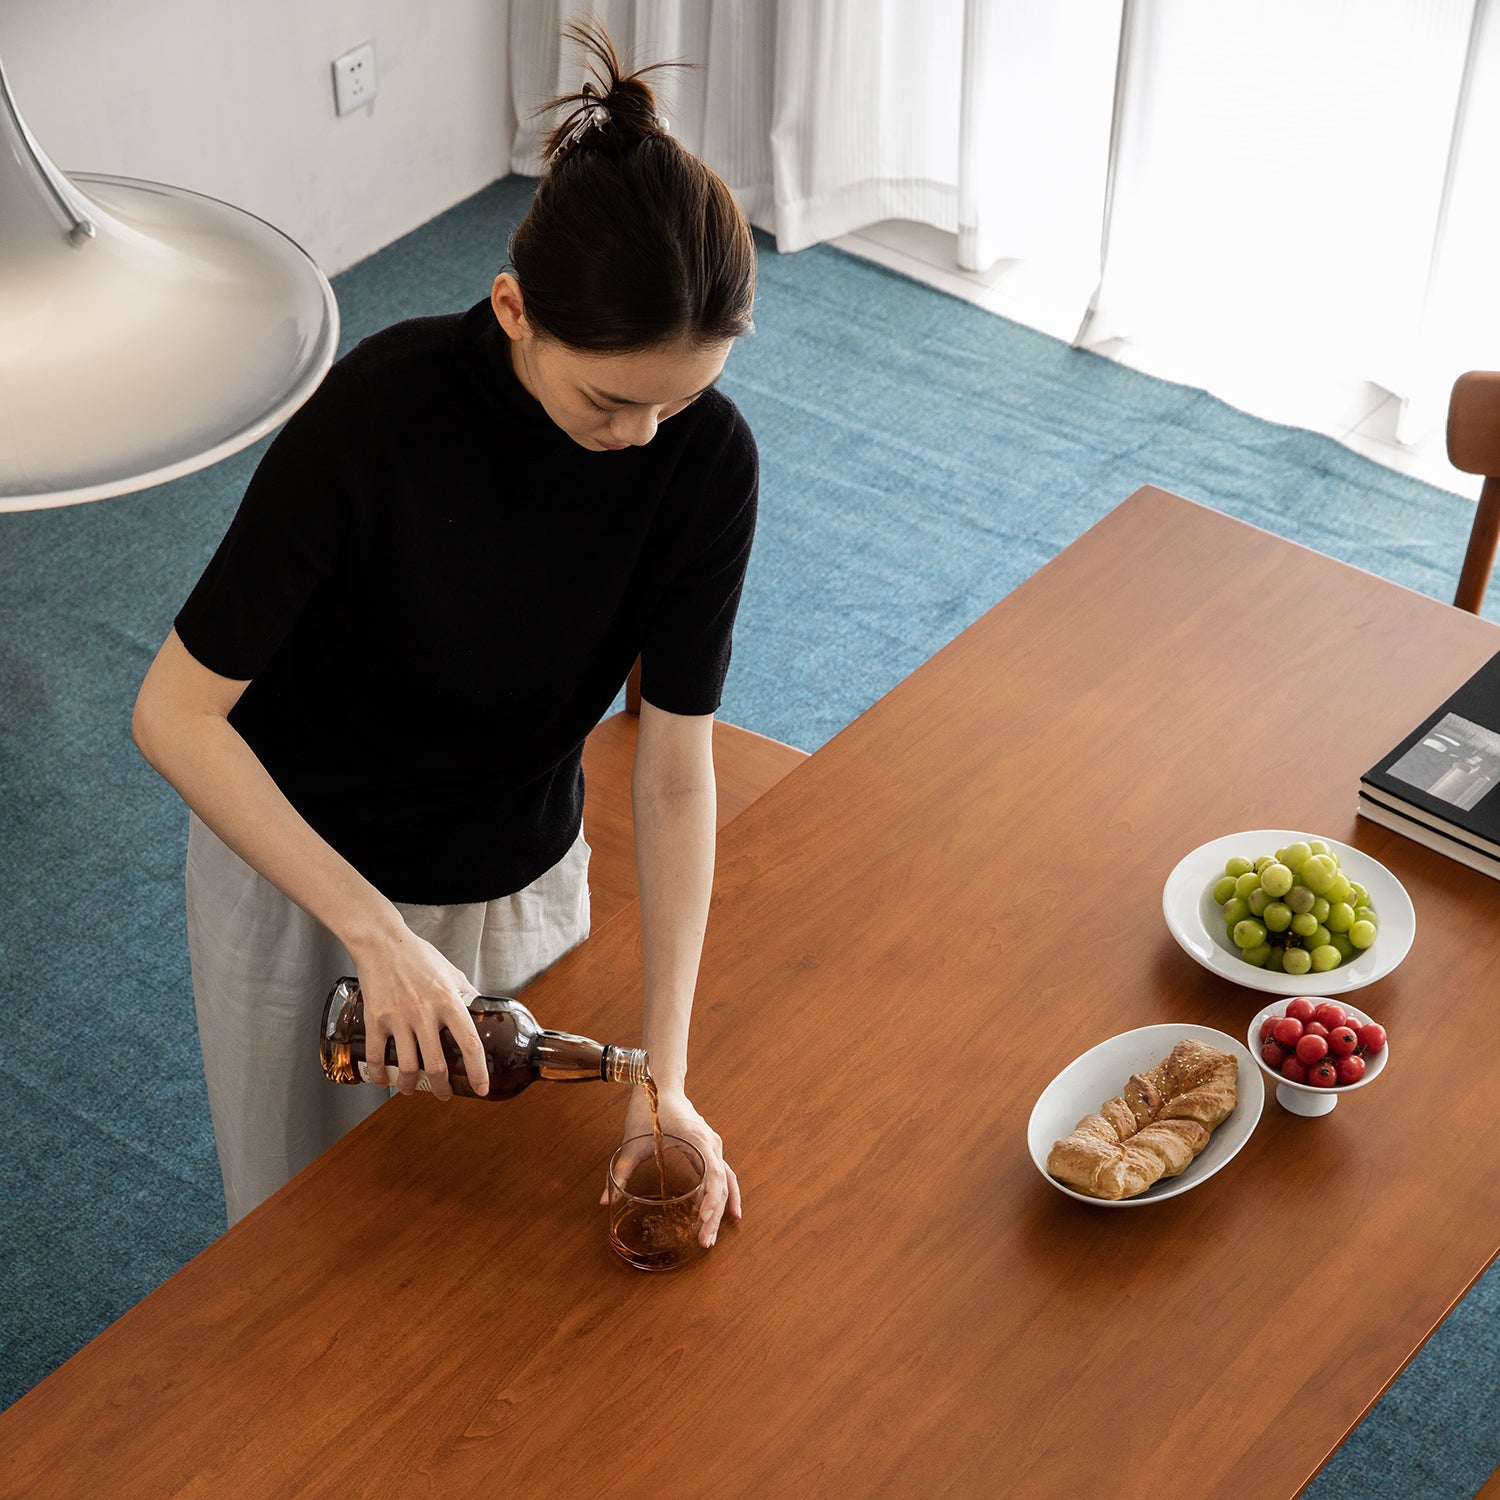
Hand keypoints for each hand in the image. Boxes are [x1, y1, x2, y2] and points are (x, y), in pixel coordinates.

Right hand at [352, 928, 487, 1099]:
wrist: (382, 943)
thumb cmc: (418, 956)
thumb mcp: (452, 972)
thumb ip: (466, 994)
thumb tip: (481, 1010)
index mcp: (449, 1001)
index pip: (470, 1044)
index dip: (478, 1071)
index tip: (482, 1088)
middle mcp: (425, 1013)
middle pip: (436, 1065)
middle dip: (441, 1088)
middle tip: (443, 1094)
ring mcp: (399, 1018)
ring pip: (406, 1067)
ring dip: (409, 1086)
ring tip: (411, 1089)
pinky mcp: (375, 1019)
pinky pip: (378, 1057)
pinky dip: (380, 1075)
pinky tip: (384, 1080)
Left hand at [600, 1086, 740, 1248]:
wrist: (660, 1082)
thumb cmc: (648, 1109)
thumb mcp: (631, 1143)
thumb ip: (618, 1172)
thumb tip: (602, 1202)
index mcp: (697, 1139)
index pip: (714, 1174)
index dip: (712, 1199)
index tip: (702, 1219)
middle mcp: (711, 1143)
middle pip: (722, 1184)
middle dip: (714, 1215)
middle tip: (704, 1242)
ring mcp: (713, 1144)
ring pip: (726, 1181)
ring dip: (721, 1209)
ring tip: (710, 1236)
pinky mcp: (710, 1147)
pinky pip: (724, 1174)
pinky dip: (726, 1194)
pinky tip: (728, 1213)